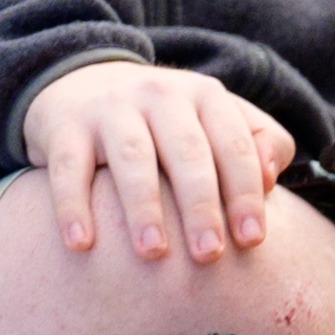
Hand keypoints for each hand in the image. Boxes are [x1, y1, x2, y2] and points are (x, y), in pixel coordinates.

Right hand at [23, 56, 294, 264]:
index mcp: (206, 96)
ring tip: (153, 252)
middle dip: (201, 205)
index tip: (252, 239)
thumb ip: (256, 142)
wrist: (83, 80)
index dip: (245, 193)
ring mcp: (111, 109)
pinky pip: (69, 168)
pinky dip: (73, 205)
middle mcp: (161, 96)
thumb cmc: (166, 120)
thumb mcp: (214, 117)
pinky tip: (81, 243)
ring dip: (143, 208)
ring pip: (132, 159)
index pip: (233, 145)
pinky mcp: (65, 127)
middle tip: (209, 254)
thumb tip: (269, 178)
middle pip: (187, 153)